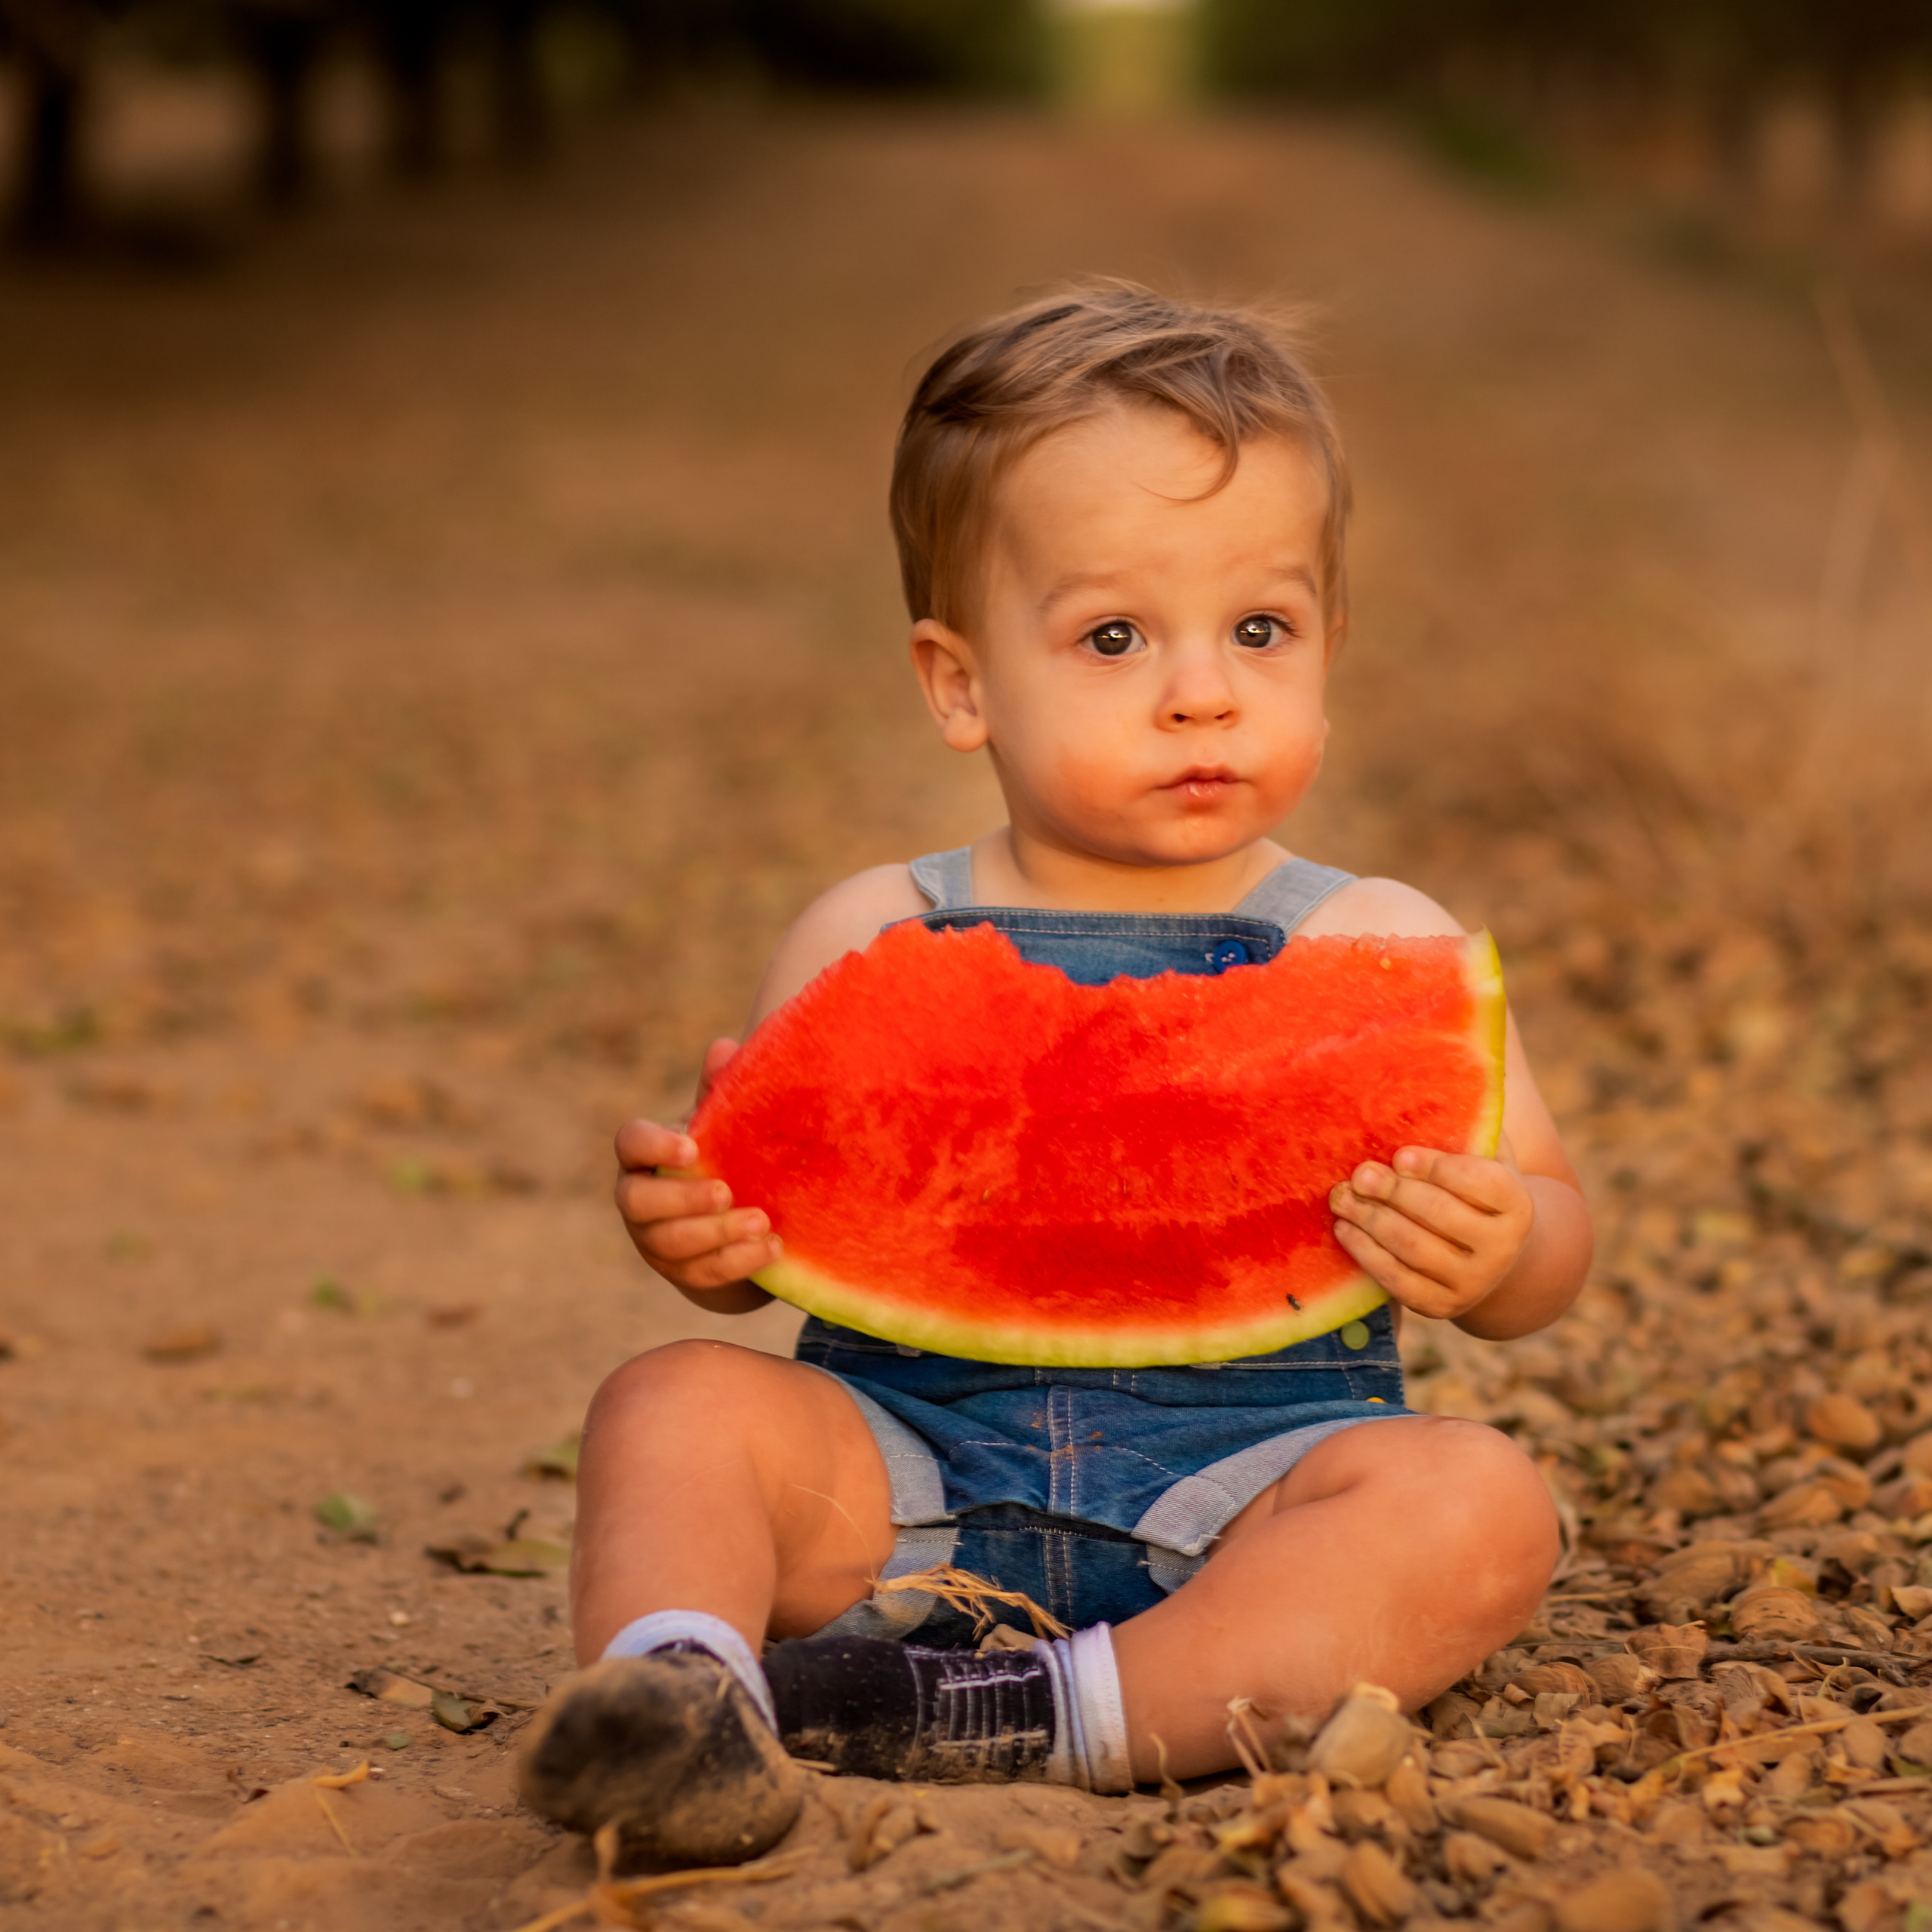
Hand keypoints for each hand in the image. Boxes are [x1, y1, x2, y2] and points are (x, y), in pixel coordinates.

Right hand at [613, 1039, 781, 1292]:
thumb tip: (725, 1048)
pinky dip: (739, 1262)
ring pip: (671, 1245)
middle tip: (726, 1191)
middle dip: (682, 1199)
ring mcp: (658, 1243)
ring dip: (717, 1234)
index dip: (653, 1147)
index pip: (629, 1145)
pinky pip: (705, 1275)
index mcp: (644, 1158)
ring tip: (762, 1221)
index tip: (692, 1147)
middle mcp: (640, 1201)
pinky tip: (774, 1247)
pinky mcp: (686, 1276)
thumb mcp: (725, 1124)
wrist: (739, 1221)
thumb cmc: (726, 1158)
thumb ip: (722, 1090)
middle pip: (639, 1203)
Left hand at [1328, 1139, 1533, 1321]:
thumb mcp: (1486, 1158)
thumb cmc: (1476, 1192)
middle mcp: (1501, 1248)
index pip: (1478, 1182)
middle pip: (1440, 1215)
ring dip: (1370, 1219)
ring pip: (1413, 1248)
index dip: (1437, 1168)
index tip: (1400, 1155)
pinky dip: (1366, 1253)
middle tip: (1358, 1173)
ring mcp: (1473, 1283)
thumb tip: (1438, 1077)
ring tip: (1341, 1196)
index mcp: (1517, 1204)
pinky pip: (1397, 1281)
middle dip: (1394, 1192)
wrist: (1494, 1258)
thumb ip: (1468, 1128)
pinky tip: (1345, 1228)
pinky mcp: (1440, 1307)